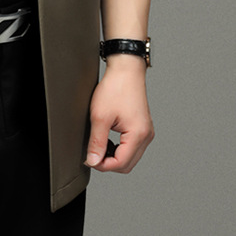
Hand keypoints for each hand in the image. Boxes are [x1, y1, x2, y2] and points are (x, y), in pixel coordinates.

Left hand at [85, 56, 153, 172]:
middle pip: (127, 164)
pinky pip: (132, 147)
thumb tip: (93, 161)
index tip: (89, 159)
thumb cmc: (116, 88)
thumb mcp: (100, 116)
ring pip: (130, 157)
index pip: (121, 163)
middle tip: (92, 155)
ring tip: (99, 146)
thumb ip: (97, 142)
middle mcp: (146, 136)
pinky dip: (120, 148)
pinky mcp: (142, 128)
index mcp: (138, 135)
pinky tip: (108, 141)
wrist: (126, 70)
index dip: (102, 165)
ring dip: (114, 157)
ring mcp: (146, 132)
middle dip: (108, 164)